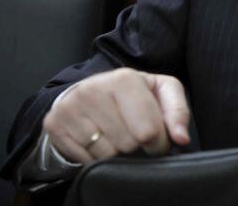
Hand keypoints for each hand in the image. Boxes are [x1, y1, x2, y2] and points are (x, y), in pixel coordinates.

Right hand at [43, 68, 190, 163]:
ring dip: (117, 153)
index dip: (158, 143)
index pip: (149, 130)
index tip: (156, 140)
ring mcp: (71, 107)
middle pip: (127, 144)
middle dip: (137, 146)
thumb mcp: (162, 92)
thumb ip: (178, 112)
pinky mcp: (55, 124)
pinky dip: (96, 157)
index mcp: (124, 79)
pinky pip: (84, 159)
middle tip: (134, 134)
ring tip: (117, 136)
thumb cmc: (133, 94)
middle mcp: (94, 89)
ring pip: (106, 154)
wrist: (90, 91)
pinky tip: (99, 141)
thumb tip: (181, 138)